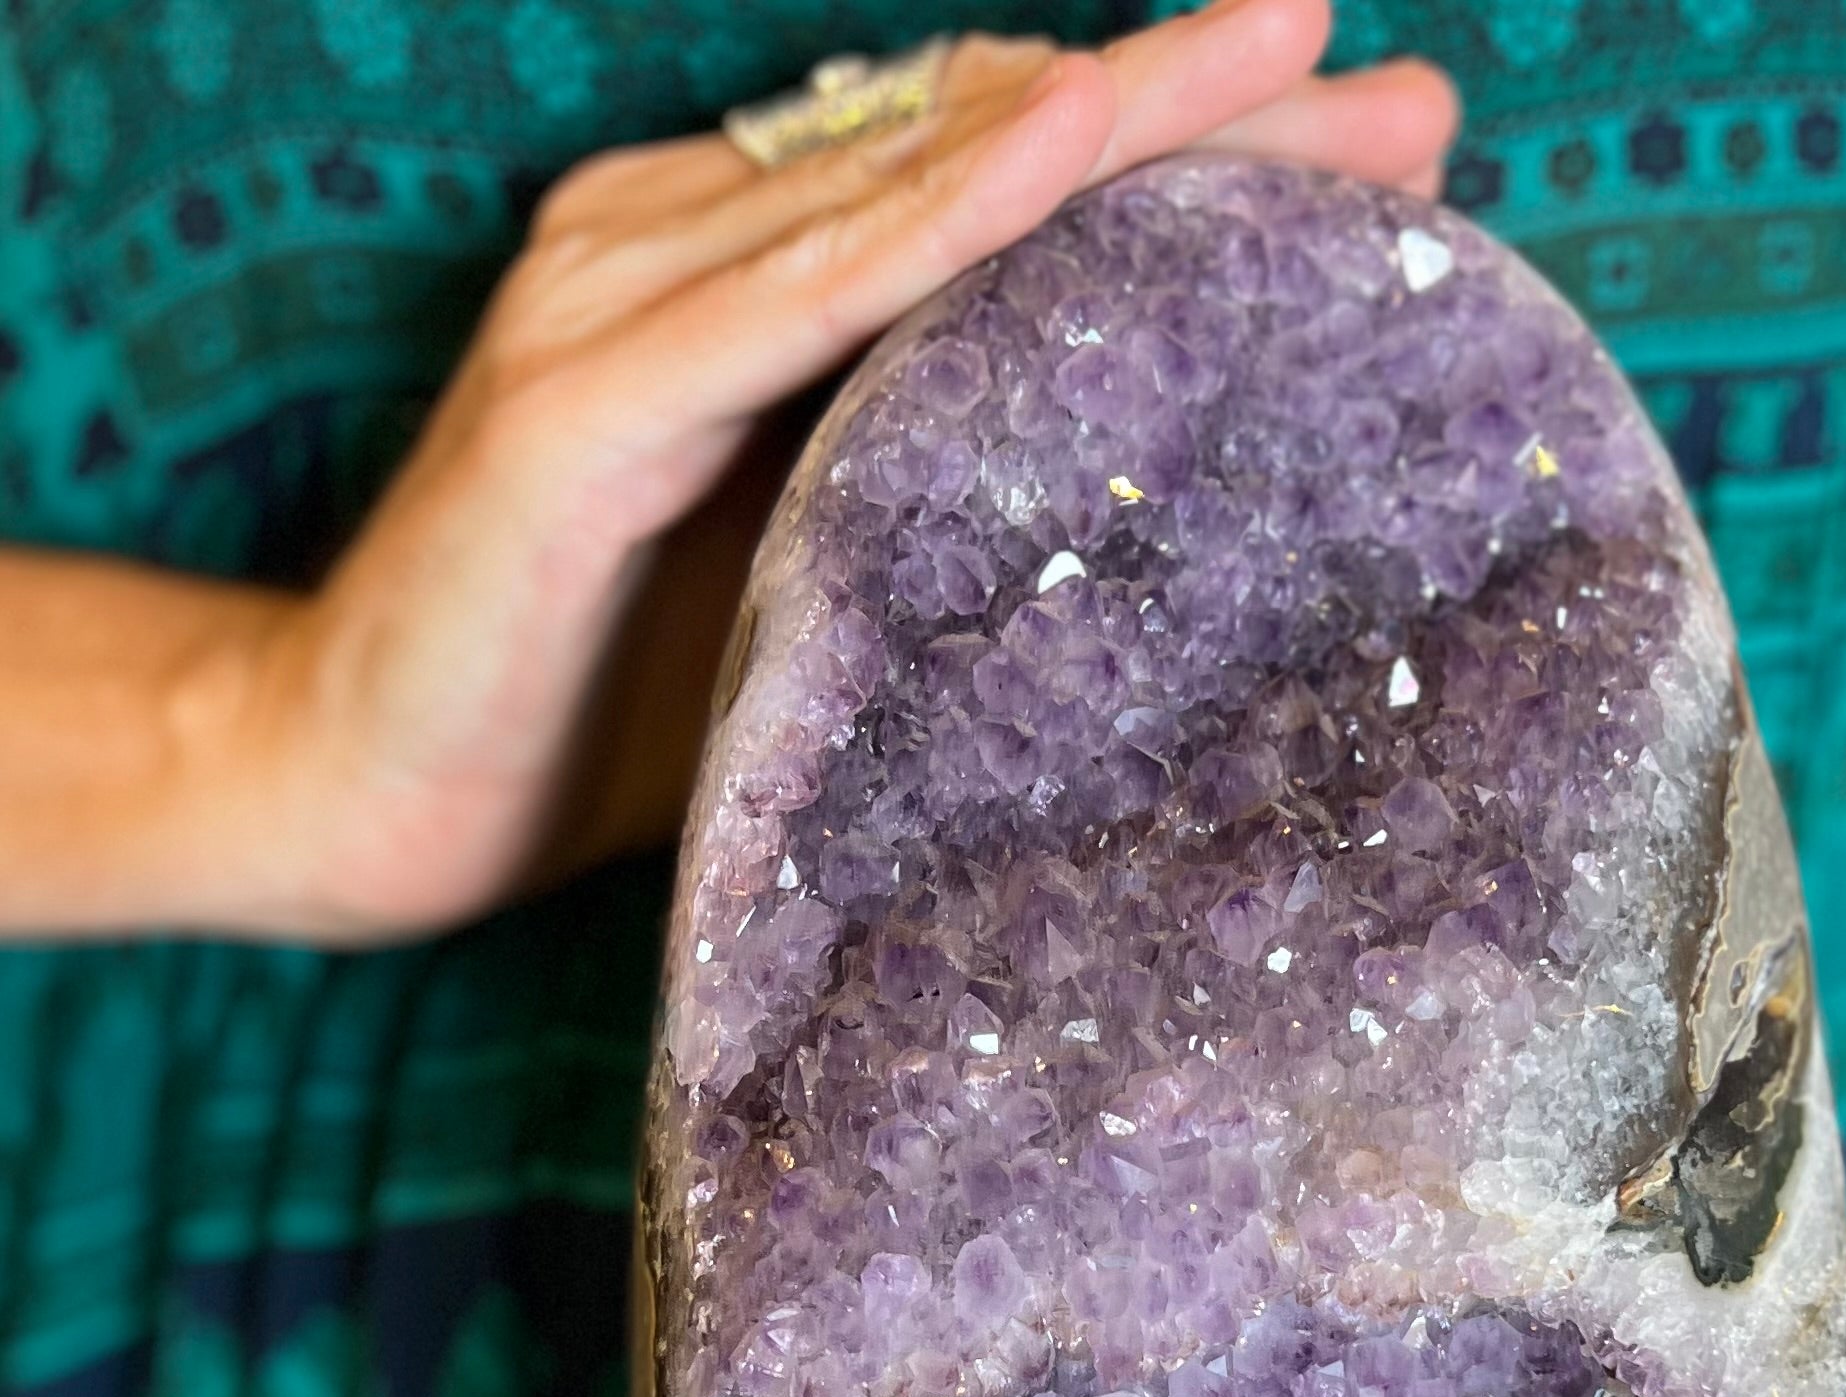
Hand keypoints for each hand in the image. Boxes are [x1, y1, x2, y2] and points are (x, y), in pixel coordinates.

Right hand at [182, 0, 1454, 942]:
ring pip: (910, 189)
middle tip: (1410, 101)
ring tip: (1295, 65)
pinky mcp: (578, 404)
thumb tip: (1147, 533)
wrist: (353, 793)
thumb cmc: (596, 707)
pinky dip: (934, 213)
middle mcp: (687, 250)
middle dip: (1203, 122)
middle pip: (987, 159)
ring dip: (1113, 124)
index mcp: (754, 291)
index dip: (1189, 170)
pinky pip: (789, 293)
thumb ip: (938, 509)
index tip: (1388, 167)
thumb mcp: (817, 589)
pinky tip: (1070, 143)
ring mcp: (622, 304)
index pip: (1003, 196)